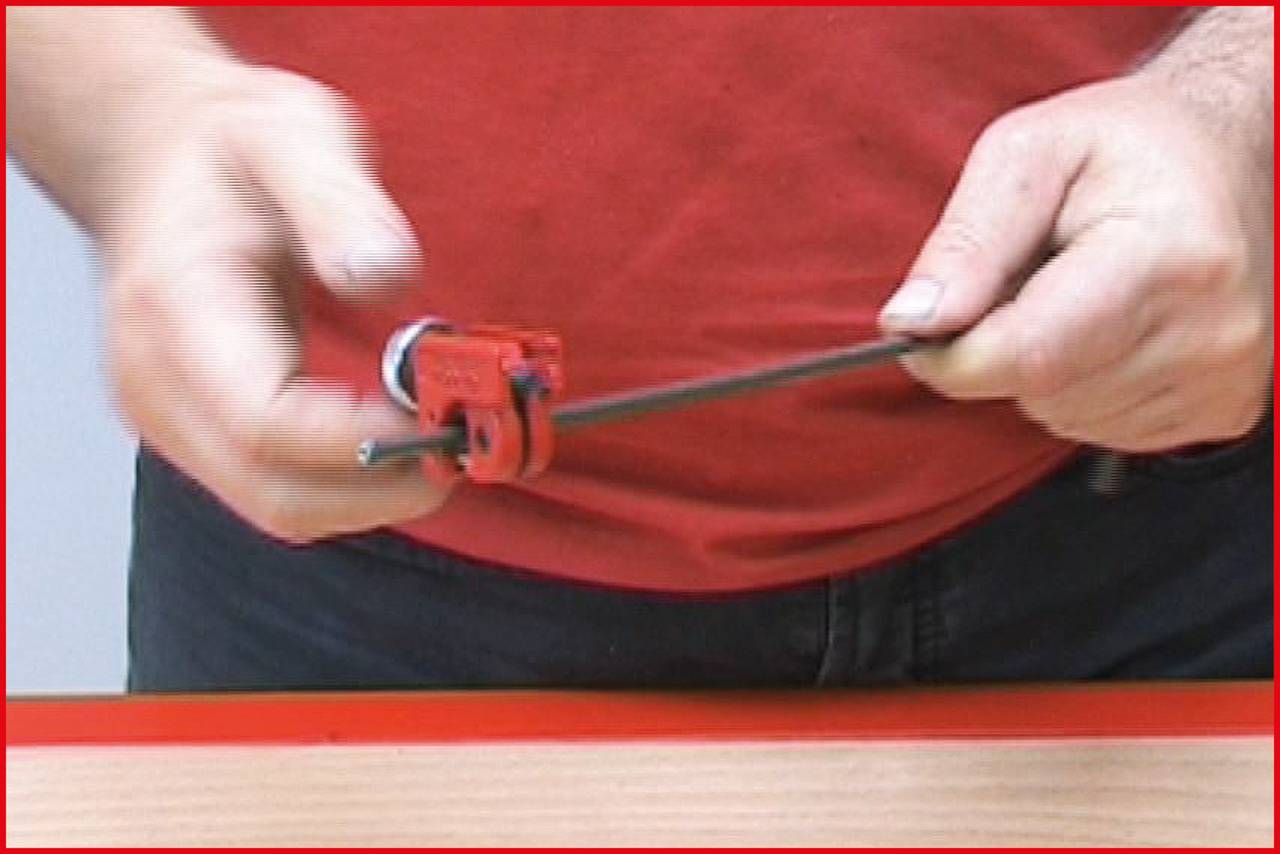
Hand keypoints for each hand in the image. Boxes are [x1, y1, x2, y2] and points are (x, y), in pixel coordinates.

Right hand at [104, 63, 447, 541]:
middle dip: (385, 488)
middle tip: (468, 444)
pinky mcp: (199, 432)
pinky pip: (280, 489)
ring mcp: (170, 418)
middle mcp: (158, 383)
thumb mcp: (293, 134)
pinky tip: (402, 437)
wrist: (156, 158)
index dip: (366, 441)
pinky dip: (351, 483)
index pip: (267, 423)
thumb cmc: (230, 147)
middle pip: (278, 493)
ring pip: (282, 507)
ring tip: (445, 438)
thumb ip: (338, 202)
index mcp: (178, 308)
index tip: (445, 414)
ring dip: (375, 494)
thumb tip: (386, 276)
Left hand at [879, 71, 1271, 452]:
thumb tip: (911, 322)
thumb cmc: (1122, 145)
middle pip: (1040, 391)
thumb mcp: (1027, 153)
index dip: (951, 356)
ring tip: (1076, 293)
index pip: (1028, 356)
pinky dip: (1081, 386)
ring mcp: (1224, 377)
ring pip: (1064, 416)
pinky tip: (1109, 327)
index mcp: (1167, 256)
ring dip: (1042, 368)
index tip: (921, 329)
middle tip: (1028, 277)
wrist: (1230, 153)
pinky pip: (1102, 428)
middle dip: (1000, 347)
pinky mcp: (1224, 408)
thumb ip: (965, 241)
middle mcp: (1211, 331)